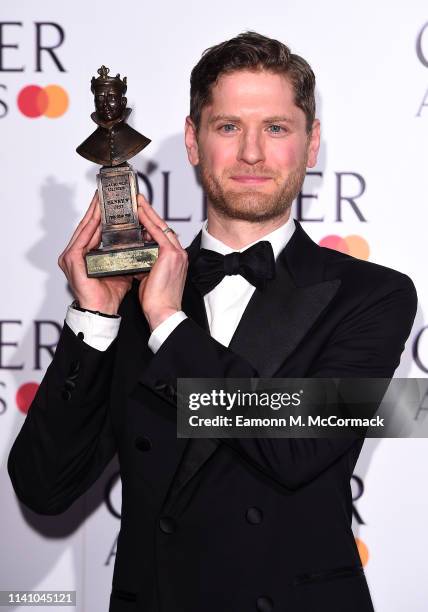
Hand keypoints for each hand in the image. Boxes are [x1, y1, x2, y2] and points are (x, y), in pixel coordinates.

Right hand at [58, 191, 132, 313]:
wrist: (104, 310)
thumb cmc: (110, 293)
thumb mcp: (120, 268)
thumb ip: (124, 254)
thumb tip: (140, 242)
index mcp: (84, 255)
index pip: (93, 230)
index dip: (100, 214)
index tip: (108, 199)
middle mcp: (74, 254)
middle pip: (87, 225)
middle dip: (96, 208)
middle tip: (104, 192)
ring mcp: (71, 256)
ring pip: (85, 228)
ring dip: (94, 212)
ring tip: (102, 197)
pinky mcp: (72, 260)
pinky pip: (83, 237)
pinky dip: (92, 224)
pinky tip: (99, 214)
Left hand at [136, 194, 187, 330]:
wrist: (164, 312)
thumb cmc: (158, 301)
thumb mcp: (150, 278)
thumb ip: (145, 265)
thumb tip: (134, 260)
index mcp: (176, 260)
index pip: (163, 236)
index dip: (153, 223)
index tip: (144, 214)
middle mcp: (179, 254)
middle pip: (164, 227)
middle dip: (151, 212)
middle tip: (140, 200)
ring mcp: (176, 253)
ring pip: (161, 226)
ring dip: (148, 212)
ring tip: (137, 201)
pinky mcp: (170, 254)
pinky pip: (157, 232)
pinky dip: (147, 220)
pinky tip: (138, 212)